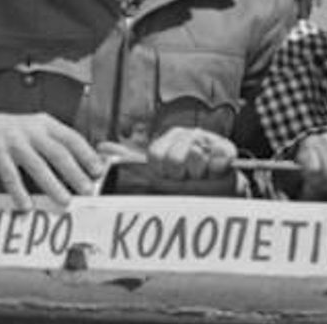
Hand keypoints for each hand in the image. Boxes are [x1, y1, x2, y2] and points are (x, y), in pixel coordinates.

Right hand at [0, 101, 103, 207]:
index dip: (87, 154)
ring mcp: (13, 141)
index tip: (99, 170)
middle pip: (58, 153)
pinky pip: (11, 175)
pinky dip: (19, 192)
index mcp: (44, 123)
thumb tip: (81, 165)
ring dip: (53, 185)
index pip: (71, 138)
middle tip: (87, 189)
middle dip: (75, 173)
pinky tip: (26, 205)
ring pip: (38, 165)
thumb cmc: (8, 132)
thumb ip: (54, 143)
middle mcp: (31, 130)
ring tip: (65, 200)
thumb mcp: (34, 130)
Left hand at [98, 128, 238, 195]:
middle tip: (186, 179)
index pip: (156, 155)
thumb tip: (100, 147)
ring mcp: (207, 140)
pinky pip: (219, 155)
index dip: (161, 171)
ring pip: (195, 155)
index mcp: (168, 140)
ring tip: (201, 177)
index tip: (168, 177)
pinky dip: (216, 167)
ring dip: (198, 173)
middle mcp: (186, 135)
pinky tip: (215, 171)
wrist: (217, 191)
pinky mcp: (226, 148)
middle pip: (174, 158)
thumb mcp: (155, 173)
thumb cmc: (184, 183)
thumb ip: (128, 159)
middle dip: (180, 175)